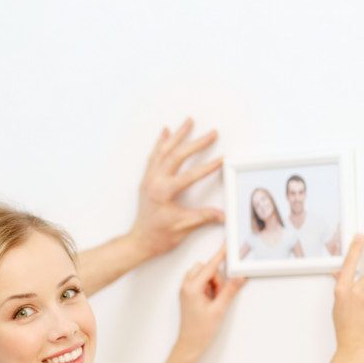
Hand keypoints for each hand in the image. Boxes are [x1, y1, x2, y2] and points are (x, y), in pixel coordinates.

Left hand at [129, 118, 224, 257]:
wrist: (140, 241)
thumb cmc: (159, 236)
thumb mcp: (184, 227)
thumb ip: (204, 217)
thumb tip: (223, 214)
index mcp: (163, 192)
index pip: (189, 175)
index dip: (207, 167)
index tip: (221, 159)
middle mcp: (154, 181)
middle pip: (176, 156)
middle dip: (195, 143)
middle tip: (211, 133)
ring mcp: (149, 179)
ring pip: (163, 151)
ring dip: (177, 136)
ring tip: (188, 122)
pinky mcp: (147, 179)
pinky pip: (154, 156)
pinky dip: (160, 143)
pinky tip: (165, 132)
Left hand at [175, 245, 245, 355]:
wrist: (190, 344)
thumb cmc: (201, 330)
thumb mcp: (219, 310)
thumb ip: (229, 291)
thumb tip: (239, 277)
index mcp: (192, 288)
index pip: (210, 266)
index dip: (220, 255)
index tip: (227, 245)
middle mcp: (186, 285)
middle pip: (206, 268)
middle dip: (216, 279)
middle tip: (218, 296)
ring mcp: (185, 289)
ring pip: (203, 274)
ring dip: (212, 283)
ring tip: (213, 300)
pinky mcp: (188, 293)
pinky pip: (200, 282)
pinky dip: (208, 287)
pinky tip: (209, 300)